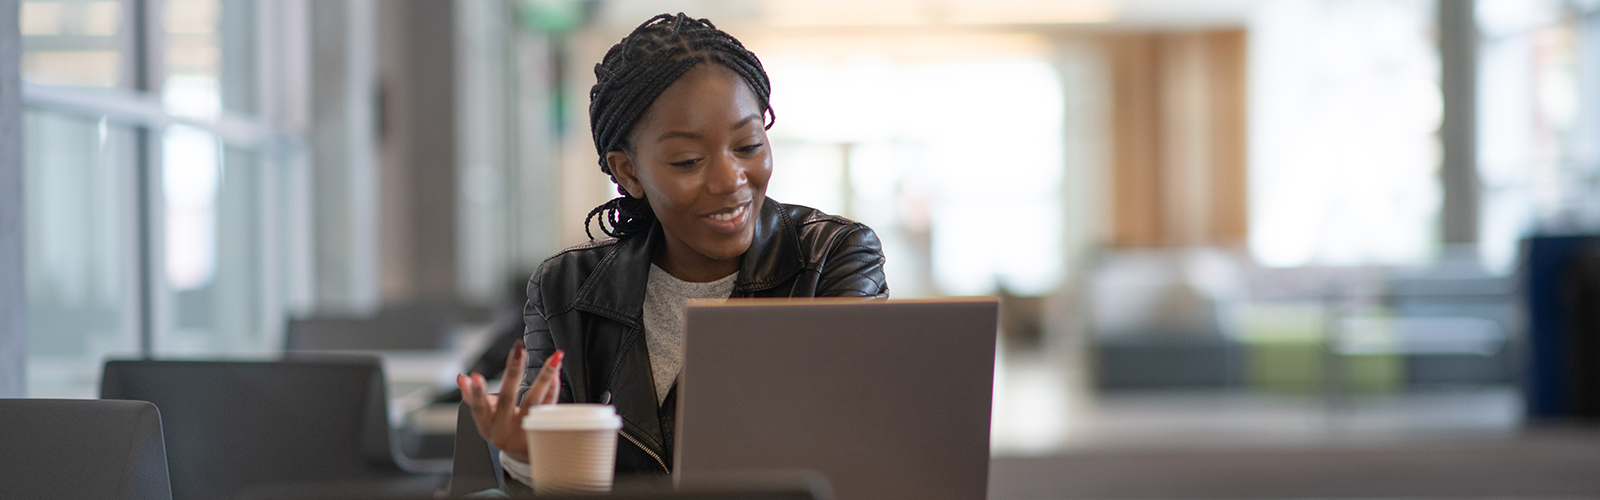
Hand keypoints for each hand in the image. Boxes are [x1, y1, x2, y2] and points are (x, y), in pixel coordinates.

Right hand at [457, 340, 563, 461]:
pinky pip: (548, 408)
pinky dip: (552, 390)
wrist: (524, 455)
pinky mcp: (542, 433)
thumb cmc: (502, 428)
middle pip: (508, 399)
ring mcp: (524, 433)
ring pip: (534, 402)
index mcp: (486, 426)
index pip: (478, 408)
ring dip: (544, 377)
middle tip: (519, 350)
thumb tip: (462, 377)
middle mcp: (504, 431)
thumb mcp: (485, 418)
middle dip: (513, 372)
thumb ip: (473, 397)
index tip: (475, 376)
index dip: (476, 393)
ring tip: (554, 357)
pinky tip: (556, 375)